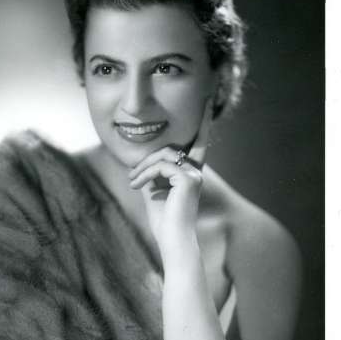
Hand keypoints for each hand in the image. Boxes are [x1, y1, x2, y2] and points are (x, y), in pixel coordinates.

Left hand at [128, 98, 212, 257]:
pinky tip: (138, 186)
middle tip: (132, 178)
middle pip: (169, 149)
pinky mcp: (188, 179)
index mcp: (191, 173)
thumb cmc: (164, 222)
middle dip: (146, 161)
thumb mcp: (154, 193)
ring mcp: (194, 174)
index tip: (208, 98)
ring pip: (163, 154)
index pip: (199, 141)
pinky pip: (161, 165)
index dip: (204, 120)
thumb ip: (153, 174)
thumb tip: (141, 162)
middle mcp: (197, 171)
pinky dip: (145, 174)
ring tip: (133, 183)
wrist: (173, 241)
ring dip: (143, 168)